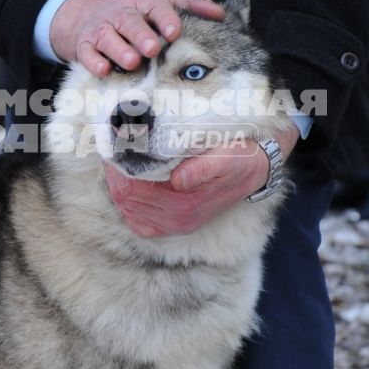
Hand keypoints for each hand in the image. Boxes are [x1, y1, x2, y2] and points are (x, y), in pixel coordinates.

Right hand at [50, 0, 223, 74]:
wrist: (88, 17)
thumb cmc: (138, 14)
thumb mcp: (163, 3)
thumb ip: (191, 6)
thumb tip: (220, 14)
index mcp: (143, 0)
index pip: (155, 4)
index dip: (164, 16)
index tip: (175, 31)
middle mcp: (121, 12)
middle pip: (129, 21)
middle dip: (140, 34)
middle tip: (152, 49)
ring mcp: (100, 29)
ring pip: (107, 37)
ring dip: (119, 50)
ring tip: (132, 62)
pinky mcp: (83, 46)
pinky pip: (86, 54)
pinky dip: (94, 62)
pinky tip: (105, 71)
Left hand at [104, 126, 299, 237]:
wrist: (257, 170)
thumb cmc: (239, 157)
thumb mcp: (226, 156)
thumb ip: (203, 168)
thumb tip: (177, 180)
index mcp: (185, 203)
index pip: (132, 189)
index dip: (118, 167)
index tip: (115, 144)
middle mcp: (177, 219)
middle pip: (125, 199)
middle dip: (114, 174)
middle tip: (112, 148)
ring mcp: (174, 224)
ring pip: (127, 209)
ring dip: (117, 185)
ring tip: (117, 161)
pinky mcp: (173, 224)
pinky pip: (138, 222)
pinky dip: (127, 203)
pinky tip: (127, 183)